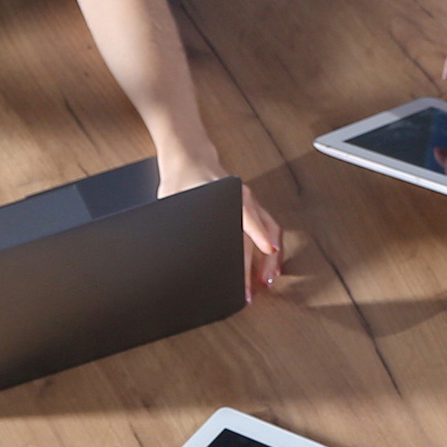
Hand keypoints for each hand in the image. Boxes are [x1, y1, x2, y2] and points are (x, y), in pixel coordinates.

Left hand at [162, 151, 284, 293]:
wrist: (189, 158)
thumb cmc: (182, 178)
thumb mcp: (174, 199)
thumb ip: (180, 220)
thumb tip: (180, 247)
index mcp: (227, 193)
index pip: (247, 216)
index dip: (259, 234)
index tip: (268, 250)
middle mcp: (243, 198)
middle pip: (258, 233)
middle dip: (259, 262)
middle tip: (253, 287)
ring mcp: (250, 203)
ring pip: (271, 231)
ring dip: (271, 257)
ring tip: (266, 280)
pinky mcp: (251, 208)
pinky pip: (269, 228)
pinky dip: (273, 247)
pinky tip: (269, 264)